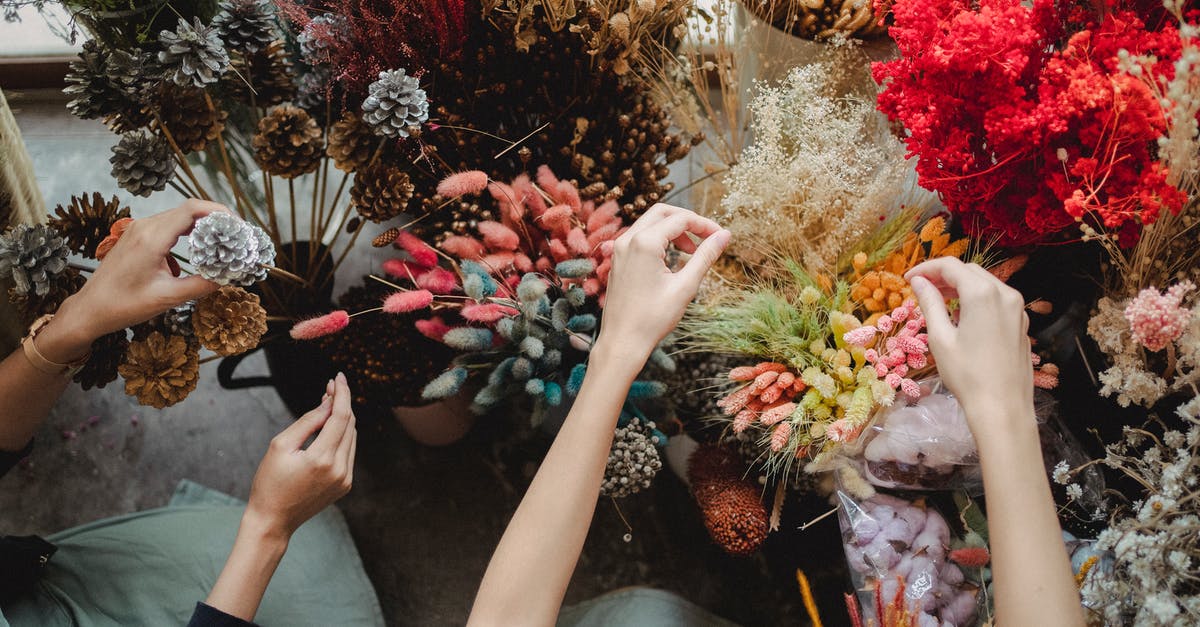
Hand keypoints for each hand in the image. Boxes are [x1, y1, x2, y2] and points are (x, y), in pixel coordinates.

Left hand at [43, 200, 228, 360]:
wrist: (90, 309)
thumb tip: (227, 276)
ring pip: (178, 217)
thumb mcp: (168, 298)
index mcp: (152, 238)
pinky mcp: (136, 236)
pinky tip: (197, 250)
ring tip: (221, 243)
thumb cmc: (124, 305)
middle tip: (236, 237)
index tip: (238, 226)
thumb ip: (201, 285)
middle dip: (216, 220)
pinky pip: (168, 226)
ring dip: (202, 227)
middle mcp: (145, 227)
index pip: (192, 210)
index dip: (220, 212)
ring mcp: (138, 229)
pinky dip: (187, 233)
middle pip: (188, 210)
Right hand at [243, 373, 356, 539]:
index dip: (342, 394)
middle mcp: (340, 469)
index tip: (339, 377)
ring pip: (352, 437)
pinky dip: (342, 436)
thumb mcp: (281, 445)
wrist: (273, 521)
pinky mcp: (345, 485)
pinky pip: (349, 452)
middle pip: (350, 425)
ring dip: (343, 418)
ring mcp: (345, 479)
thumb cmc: (270, 482)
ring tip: (328, 404)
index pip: (341, 417)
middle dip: (341, 403)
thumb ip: (308, 421)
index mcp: (322, 459)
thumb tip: (329, 402)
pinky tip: (330, 427)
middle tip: (329, 387)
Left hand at [594, 203, 729, 363]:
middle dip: (687, 221)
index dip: (704, 224)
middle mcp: (627, 239)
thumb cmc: (653, 318)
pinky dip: (660, 240)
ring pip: (650, 223)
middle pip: (662, 212)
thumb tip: (725, 235)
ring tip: (692, 252)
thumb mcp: (685, 286)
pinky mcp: (618, 259)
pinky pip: (640, 237)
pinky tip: (673, 259)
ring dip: (673, 230)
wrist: (622, 341)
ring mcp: (619, 249)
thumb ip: (705, 256)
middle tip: (706, 238)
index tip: (720, 236)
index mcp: (644, 243)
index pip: (680, 219)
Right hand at [905, 257, 1032, 433]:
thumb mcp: (940, 338)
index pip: (950, 266)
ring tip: (939, 301)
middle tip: (920, 289)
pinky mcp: (1021, 323)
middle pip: (970, 271)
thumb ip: (929, 303)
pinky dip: (977, 299)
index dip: (926, 268)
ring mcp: (1017, 308)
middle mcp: (1005, 294)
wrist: (1003, 407)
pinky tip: (963, 316)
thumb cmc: (967, 374)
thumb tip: (918, 282)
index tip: (908, 279)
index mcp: (982, 294)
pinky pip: (997, 300)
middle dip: (943, 275)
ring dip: (961, 286)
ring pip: (986, 284)